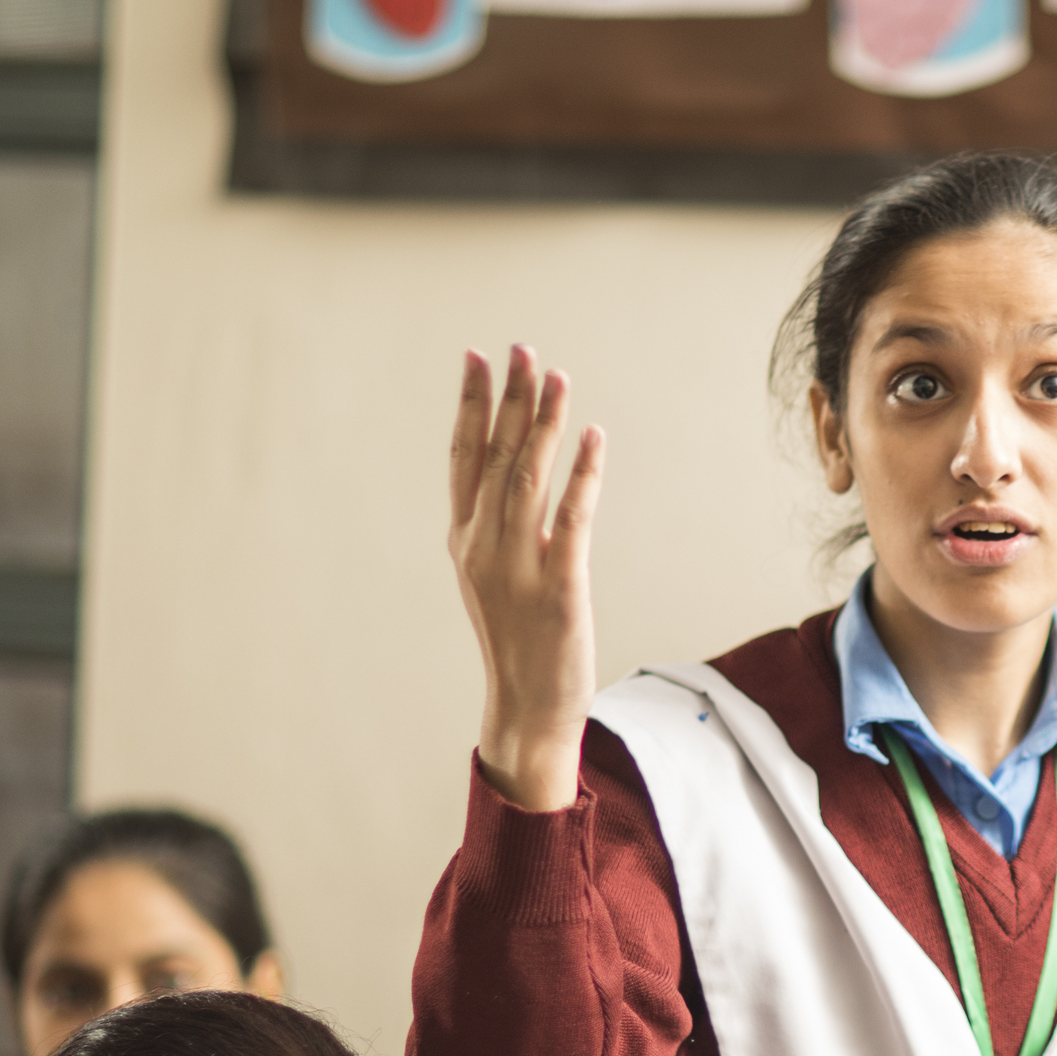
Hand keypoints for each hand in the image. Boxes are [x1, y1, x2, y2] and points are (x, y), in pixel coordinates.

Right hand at [447, 345, 603, 812]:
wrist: (527, 708)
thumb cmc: (518, 642)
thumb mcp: (494, 578)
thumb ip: (497, 528)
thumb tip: (512, 476)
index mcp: (464, 540)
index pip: (463, 458)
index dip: (472, 406)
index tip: (479, 358)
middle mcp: (482, 546)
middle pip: (496, 456)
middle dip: (510, 398)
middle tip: (523, 347)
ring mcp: (517, 566)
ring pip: (528, 477)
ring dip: (543, 423)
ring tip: (555, 375)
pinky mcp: (559, 587)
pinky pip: (570, 518)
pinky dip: (582, 474)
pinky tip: (593, 436)